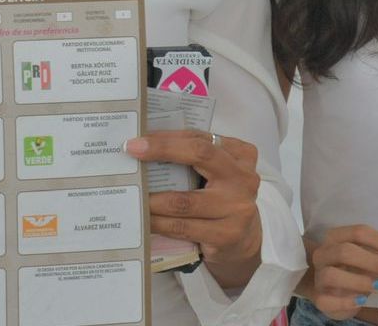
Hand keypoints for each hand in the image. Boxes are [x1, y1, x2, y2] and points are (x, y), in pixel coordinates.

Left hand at [126, 131, 262, 269]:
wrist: (245, 239)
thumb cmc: (223, 198)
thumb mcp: (218, 173)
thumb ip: (194, 158)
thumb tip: (148, 146)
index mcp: (241, 155)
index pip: (200, 139)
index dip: (167, 138)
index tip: (137, 141)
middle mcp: (243, 178)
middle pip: (200, 154)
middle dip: (162, 150)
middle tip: (132, 153)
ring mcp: (237, 207)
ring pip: (184, 200)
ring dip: (152, 198)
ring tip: (133, 195)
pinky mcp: (226, 234)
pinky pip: (183, 227)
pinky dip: (159, 223)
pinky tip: (145, 220)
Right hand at [306, 224, 377, 319]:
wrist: (332, 291)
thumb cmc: (353, 269)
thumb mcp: (365, 258)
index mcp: (336, 237)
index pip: (359, 233)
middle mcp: (324, 254)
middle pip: (345, 251)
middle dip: (374, 261)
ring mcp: (318, 277)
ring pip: (333, 275)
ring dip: (361, 280)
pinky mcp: (319, 298)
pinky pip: (328, 299)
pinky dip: (347, 300)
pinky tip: (362, 300)